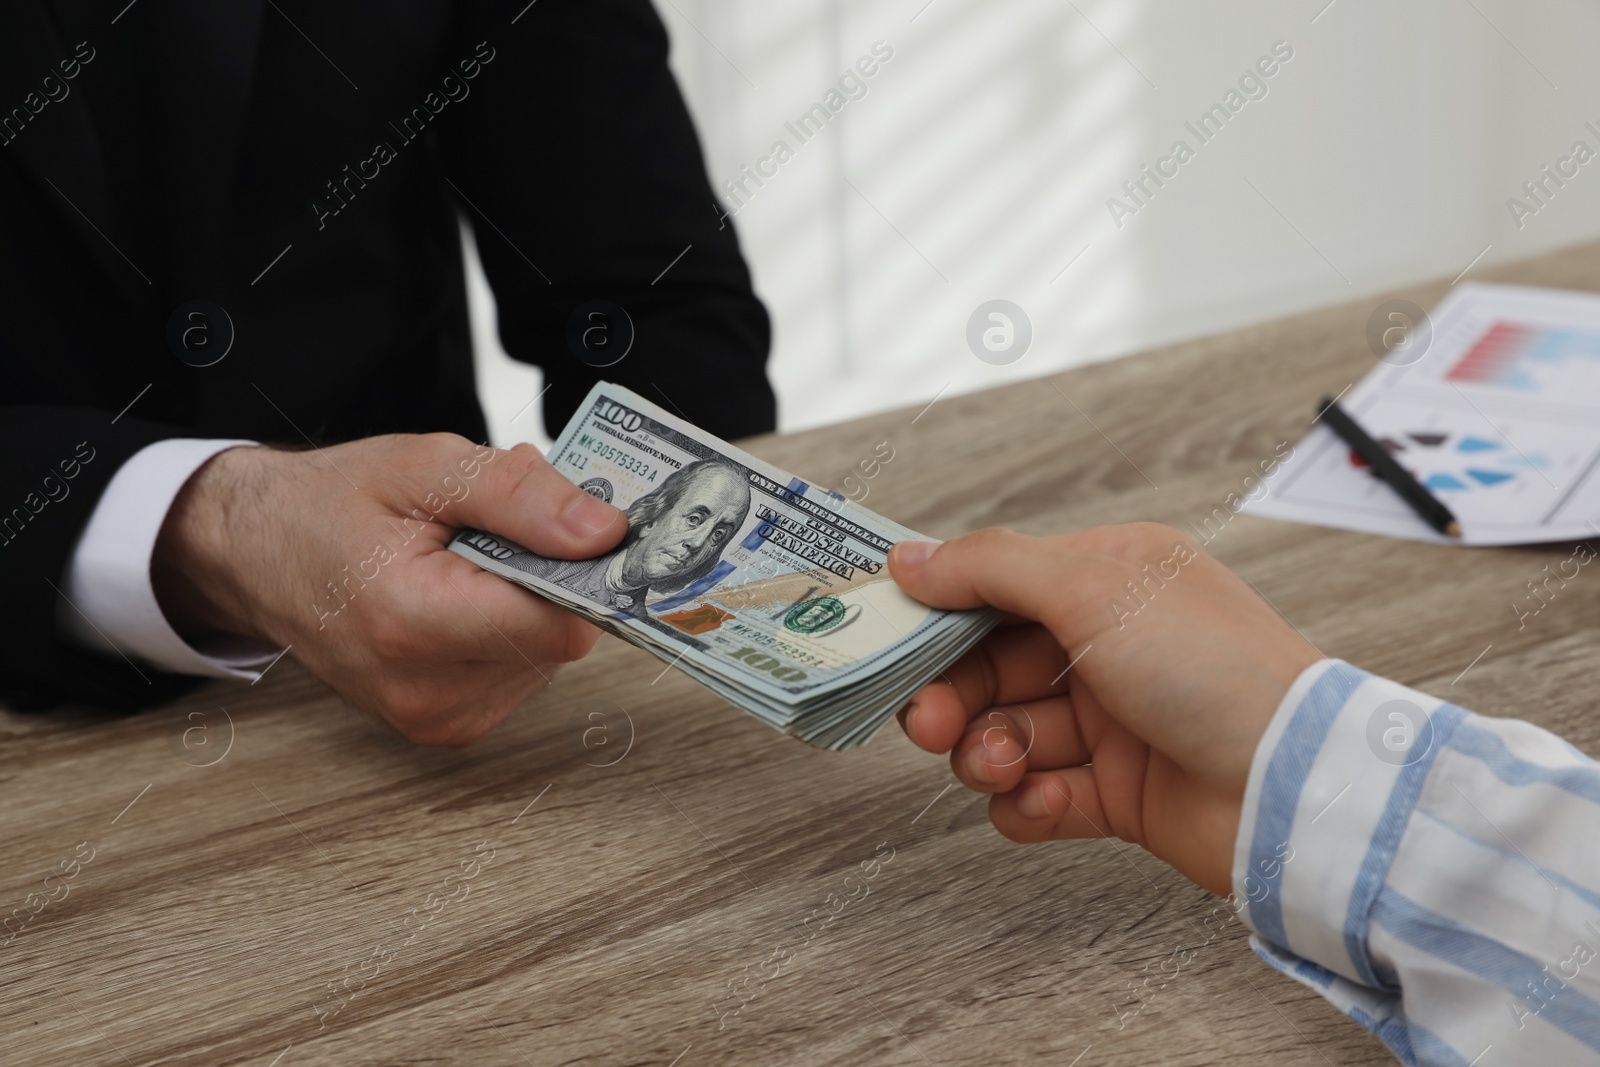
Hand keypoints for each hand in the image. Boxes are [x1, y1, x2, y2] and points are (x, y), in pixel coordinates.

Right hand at [152, 434, 626, 744]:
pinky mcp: (446, 725)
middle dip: (549, 576)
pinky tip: (463, 598)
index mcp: (413, 623)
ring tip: (467, 563)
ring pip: (546, 656)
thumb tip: (604, 533)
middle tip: (495, 532)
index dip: (581, 569)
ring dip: (526, 602)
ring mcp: (435, 718)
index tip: (571, 527)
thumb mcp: (426, 467)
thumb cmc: (331, 506)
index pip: (560, 621)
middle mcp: (425, 690)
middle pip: (558, 637)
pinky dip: (507, 629)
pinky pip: (520, 673)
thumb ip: (520, 497)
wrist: (257, 554)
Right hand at [888, 524, 1319, 894]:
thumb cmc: (1216, 670)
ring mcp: (1114, 720)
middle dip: (951, 696)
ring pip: (1006, 733)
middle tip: (926, 722)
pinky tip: (1042, 800)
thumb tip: (911, 556)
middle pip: (990, 666)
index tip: (884, 635)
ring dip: (988, 753)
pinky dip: (1026, 804)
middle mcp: (1109, 644)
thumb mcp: (1093, 590)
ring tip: (1001, 764)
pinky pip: (1038, 796)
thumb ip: (991, 568)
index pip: (998, 586)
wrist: (1295, 787)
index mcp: (1109, 579)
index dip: (940, 612)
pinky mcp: (1118, 792)